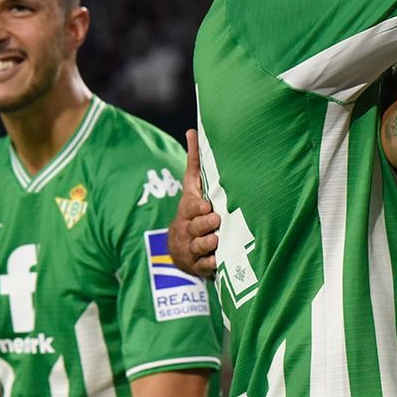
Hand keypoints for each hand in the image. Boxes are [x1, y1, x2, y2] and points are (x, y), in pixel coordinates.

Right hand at [166, 129, 220, 277]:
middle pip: (194, 226)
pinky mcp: (198, 265)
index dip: (197, 207)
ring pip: (198, 247)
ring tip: (216, 240)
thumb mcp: (193, 187)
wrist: (180, 248)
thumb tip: (192, 130)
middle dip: (203, 224)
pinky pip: (203, 266)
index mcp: (189, 209)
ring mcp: (191, 248)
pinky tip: (216, 262)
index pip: (190, 206)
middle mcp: (188, 228)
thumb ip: (195, 161)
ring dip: (207, 243)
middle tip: (214, 219)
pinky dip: (209, 265)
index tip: (206, 204)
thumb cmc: (193, 210)